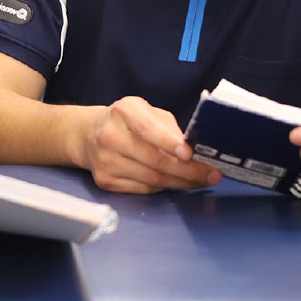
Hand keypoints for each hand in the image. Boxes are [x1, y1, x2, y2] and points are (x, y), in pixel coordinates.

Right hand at [74, 96, 220, 193]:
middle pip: (154, 160)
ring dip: (181, 183)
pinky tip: (175, 183)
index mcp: (124, 111)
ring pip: (152, 179)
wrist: (89, 135)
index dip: (170, 143)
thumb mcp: (147, 112)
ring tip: (200, 181)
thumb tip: (196, 152)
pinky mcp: (105, 181)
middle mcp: (110, 136)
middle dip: (187, 171)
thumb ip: (169, 128)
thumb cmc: (127, 121)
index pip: (148, 129)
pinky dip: (163, 188)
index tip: (190, 154)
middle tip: (211, 175)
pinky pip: (143, 189)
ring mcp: (106, 161)